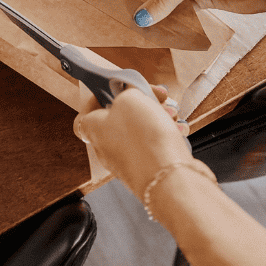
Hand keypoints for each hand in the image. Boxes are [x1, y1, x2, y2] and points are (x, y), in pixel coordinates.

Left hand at [74, 85, 197, 199]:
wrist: (169, 177)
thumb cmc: (144, 140)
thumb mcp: (131, 98)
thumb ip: (126, 91)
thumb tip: (129, 94)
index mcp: (95, 129)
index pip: (86, 112)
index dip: (101, 97)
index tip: (118, 88)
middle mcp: (107, 147)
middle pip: (120, 118)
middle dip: (142, 102)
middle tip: (159, 96)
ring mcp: (128, 160)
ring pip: (141, 130)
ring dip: (159, 116)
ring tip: (173, 114)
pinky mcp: (148, 168)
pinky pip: (157, 144)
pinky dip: (168, 134)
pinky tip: (179, 130)